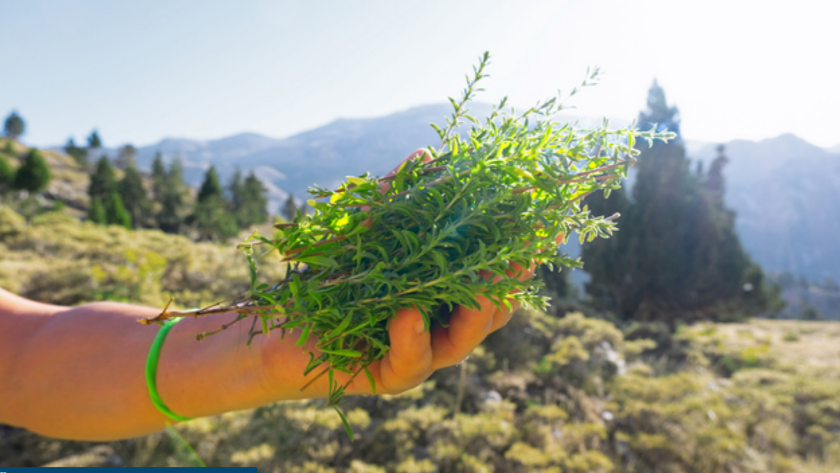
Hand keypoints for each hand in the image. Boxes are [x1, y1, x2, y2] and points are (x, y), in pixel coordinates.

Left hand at [258, 150, 551, 397]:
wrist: (274, 328)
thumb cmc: (323, 277)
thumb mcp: (360, 229)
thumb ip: (392, 197)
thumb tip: (426, 154)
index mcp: (442, 291)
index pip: (493, 272)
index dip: (521, 250)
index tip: (544, 221)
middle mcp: (438, 325)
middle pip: (493, 311)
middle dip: (512, 283)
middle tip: (525, 254)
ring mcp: (417, 354)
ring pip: (463, 342)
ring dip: (477, 313)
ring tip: (483, 287)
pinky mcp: (385, 378)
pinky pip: (410, 364)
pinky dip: (412, 338)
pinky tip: (406, 312)